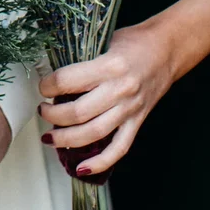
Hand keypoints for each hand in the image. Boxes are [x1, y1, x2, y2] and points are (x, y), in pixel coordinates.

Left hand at [38, 21, 175, 176]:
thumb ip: (82, 59)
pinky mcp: (138, 121)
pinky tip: (81, 168)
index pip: (68, 81)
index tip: (42, 88)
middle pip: (78, 112)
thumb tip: (53, 75)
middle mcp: (120, 90)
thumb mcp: (104, 40)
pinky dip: (100, 162)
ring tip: (50, 138)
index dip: (48, 87)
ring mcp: (130, 109)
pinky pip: (119, 148)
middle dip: (52, 116)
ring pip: (94, 133)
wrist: (168, 50)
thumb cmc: (134, 41)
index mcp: (109, 65)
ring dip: (67, 139)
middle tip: (42, 112)